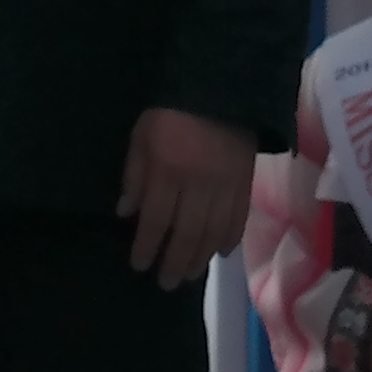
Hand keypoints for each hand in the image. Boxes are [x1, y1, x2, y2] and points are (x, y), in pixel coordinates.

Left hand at [120, 106, 255, 288]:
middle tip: (165, 284)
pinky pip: (239, 218)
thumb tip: (126, 214)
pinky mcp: (246, 182)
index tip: (140, 265)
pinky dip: (229, 239)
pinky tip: (220, 253)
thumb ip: (134, 176)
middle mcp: (198, 183)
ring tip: (189, 275)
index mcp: (168, 170)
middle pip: (187, 234)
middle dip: (174, 262)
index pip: (156, 220)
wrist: (221, 87)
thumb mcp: (141, 137)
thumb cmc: (170, 111)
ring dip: (200, 258)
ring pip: (213, 232)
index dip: (147, 247)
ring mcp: (226, 185)